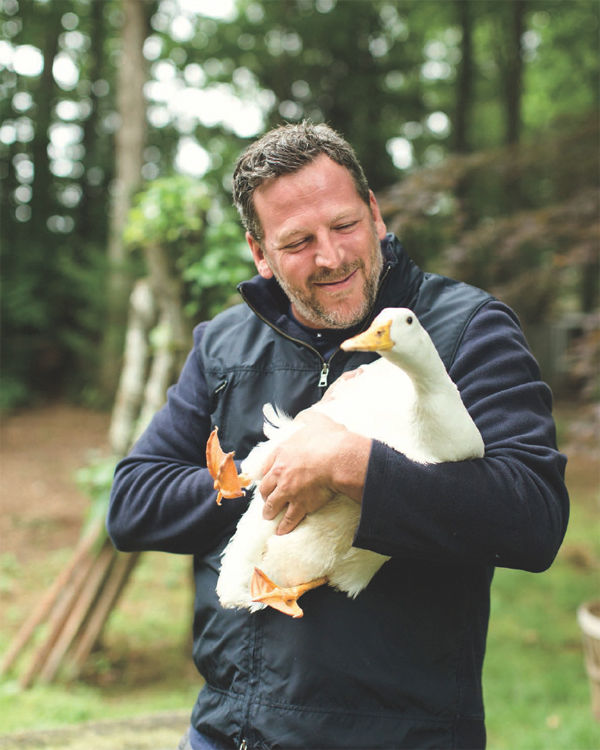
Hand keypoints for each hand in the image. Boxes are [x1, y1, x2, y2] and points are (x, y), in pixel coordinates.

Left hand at [259, 412, 369, 534]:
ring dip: (270, 512)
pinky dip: (284, 527)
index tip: (263, 478)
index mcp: (282, 452)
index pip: (265, 466)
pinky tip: (281, 532)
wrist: (338, 458)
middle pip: (265, 488)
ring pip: (273, 505)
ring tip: (269, 517)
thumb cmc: (329, 438)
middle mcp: (281, 473)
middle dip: (264, 495)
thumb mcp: (316, 421)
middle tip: (266, 499)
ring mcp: (288, 491)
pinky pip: (289, 519)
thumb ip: (309, 417)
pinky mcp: (300, 505)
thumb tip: (308, 415)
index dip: (264, 474)